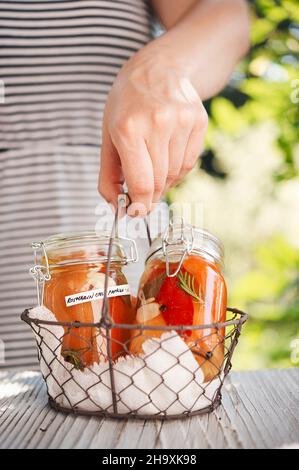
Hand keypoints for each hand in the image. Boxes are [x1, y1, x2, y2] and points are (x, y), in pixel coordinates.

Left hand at [98, 44, 207, 215]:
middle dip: (150, 196)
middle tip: (142, 196)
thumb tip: (117, 208)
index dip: (139, 206)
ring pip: (176, 175)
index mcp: (129, 129)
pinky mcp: (199, 121)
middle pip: (160, 182)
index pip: (142, 184)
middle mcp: (158, 124)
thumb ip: (109, 176)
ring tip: (153, 168)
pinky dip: (177, 169)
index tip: (136, 213)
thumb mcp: (108, 136)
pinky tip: (167, 157)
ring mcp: (182, 122)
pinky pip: (189, 162)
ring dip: (164, 182)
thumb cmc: (127, 105)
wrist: (158, 68)